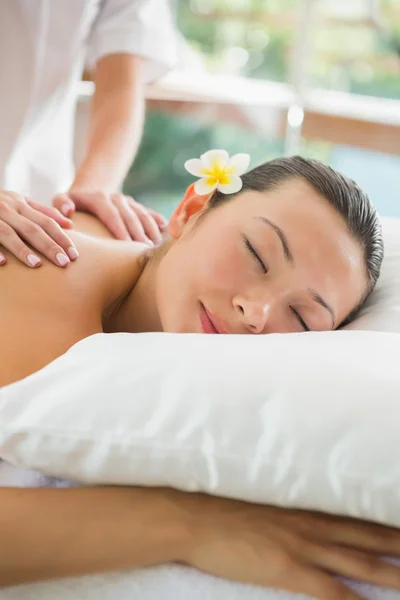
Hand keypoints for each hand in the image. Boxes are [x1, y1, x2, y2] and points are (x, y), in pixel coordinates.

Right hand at [0, 190, 77, 267]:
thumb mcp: (18, 201)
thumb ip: (43, 212)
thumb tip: (70, 223)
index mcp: (19, 204)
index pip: (46, 222)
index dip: (62, 238)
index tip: (75, 254)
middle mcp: (6, 208)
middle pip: (32, 229)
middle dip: (50, 246)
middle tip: (64, 263)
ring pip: (8, 233)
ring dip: (22, 249)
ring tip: (37, 264)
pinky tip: (3, 263)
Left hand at [53, 190, 167, 244]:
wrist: (89, 187)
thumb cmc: (72, 202)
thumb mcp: (61, 199)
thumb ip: (60, 203)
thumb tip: (68, 211)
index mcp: (99, 198)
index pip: (112, 214)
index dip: (121, 229)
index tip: (127, 245)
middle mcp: (116, 198)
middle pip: (130, 216)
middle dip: (139, 233)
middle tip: (145, 251)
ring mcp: (128, 201)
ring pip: (142, 214)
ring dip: (150, 230)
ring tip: (156, 246)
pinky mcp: (136, 206)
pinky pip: (148, 212)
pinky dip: (157, 220)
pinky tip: (166, 229)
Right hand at [178, 493, 399, 599]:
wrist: (196, 519)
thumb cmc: (222, 516)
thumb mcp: (261, 513)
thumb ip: (287, 521)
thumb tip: (301, 532)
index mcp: (303, 512)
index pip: (353, 520)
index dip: (382, 527)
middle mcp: (309, 526)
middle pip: (365, 537)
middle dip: (396, 544)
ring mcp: (301, 546)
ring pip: (358, 562)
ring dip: (390, 573)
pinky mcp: (287, 567)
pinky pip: (331, 591)